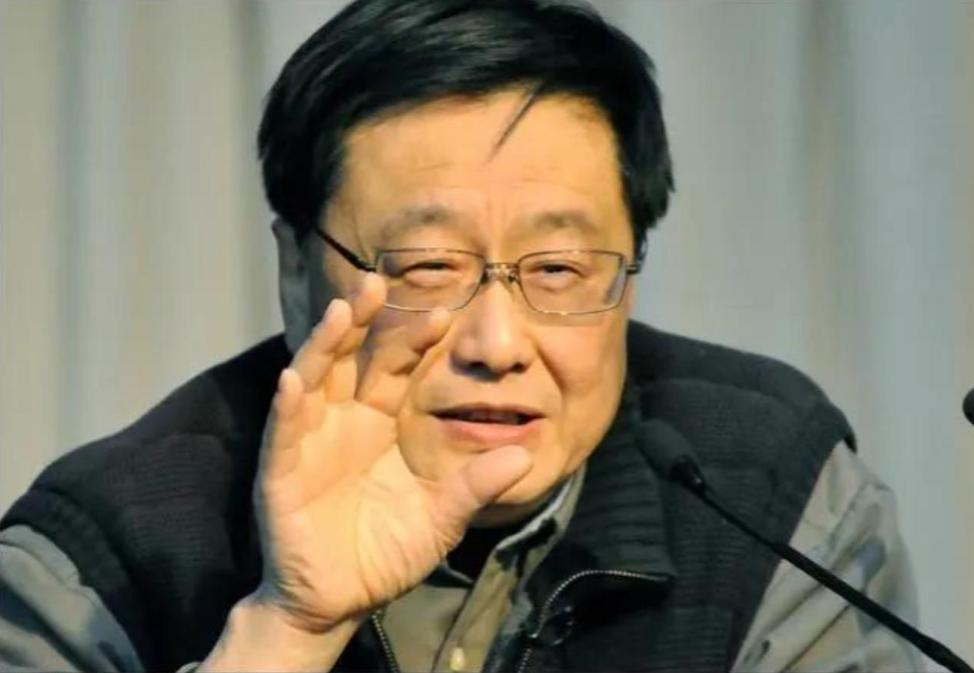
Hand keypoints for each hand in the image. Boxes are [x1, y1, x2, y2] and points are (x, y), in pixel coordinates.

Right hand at [252, 274, 532, 632]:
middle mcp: (343, 422)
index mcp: (381, 425)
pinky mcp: (281, 473)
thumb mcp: (441, 518)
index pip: (397, 370)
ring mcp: (309, 443)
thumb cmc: (387, 552)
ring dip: (323, 346)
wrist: (339, 600)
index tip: (444, 313)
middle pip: (352, 359)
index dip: (414, 341)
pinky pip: (284, 433)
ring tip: (340, 312)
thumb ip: (475, 487)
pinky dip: (288, 406)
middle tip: (378, 281)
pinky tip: (294, 379)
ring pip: (313, 381)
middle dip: (363, 321)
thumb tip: (526, 456)